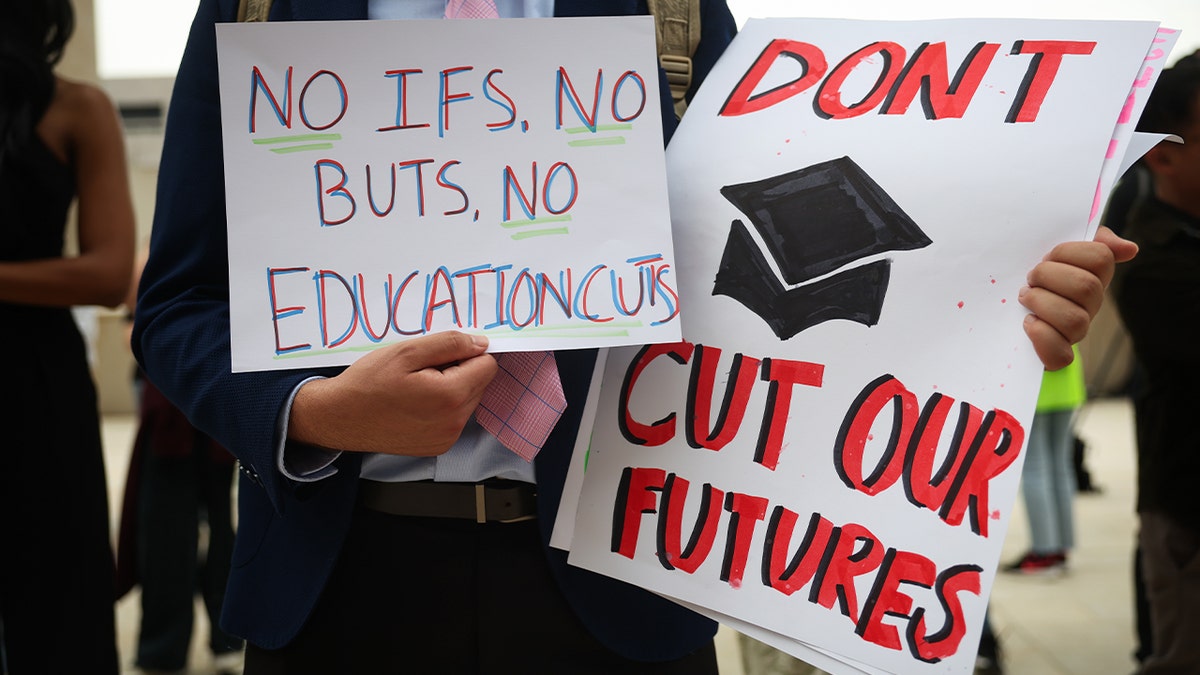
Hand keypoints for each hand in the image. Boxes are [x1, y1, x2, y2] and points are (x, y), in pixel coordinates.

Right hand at [287, 332, 497, 455]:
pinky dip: (441, 408)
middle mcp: (454, 422)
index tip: (441, 355)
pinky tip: (414, 405)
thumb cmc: (368, 383)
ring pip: (468, 401)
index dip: (466, 354)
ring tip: (415, 389)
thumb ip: (449, 344)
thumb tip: (481, 344)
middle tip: (421, 372)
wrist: (340, 417)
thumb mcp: (406, 352)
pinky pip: (454, 418)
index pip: (487, 365)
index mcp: (451, 396)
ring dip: (450, 390)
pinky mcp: (438, 446)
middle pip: (479, 384)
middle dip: (458, 372)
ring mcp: (447, 438)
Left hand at [1020, 226, 1137, 369]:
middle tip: (1030, 278)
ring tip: (1025, 298)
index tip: (1046, 256)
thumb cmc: (1037, 277)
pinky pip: (1061, 354)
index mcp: (1093, 275)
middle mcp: (1091, 304)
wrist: (1005, 312)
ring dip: (1041, 303)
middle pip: (1086, 287)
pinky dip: (1042, 336)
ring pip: (1074, 320)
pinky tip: (1029, 322)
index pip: (1100, 257)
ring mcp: (1077, 330)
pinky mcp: (1059, 354)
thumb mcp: (1057, 252)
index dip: (1068, 252)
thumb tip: (1129, 249)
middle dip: (1049, 276)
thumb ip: (1093, 239)